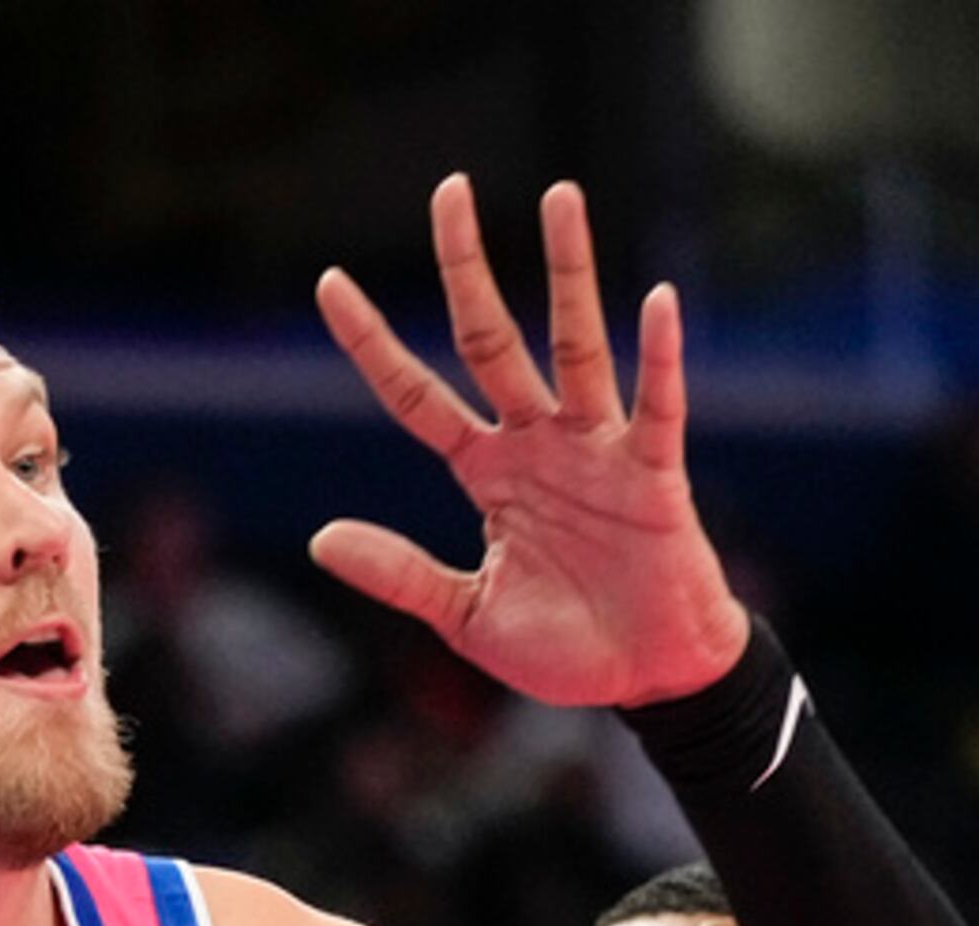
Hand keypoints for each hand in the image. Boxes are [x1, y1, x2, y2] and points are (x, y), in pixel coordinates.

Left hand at [312, 175, 750, 708]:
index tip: (329, 282)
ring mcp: (596, 452)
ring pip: (575, 346)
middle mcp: (538, 445)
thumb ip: (400, 575)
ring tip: (560, 197)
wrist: (648, 682)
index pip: (417, 397)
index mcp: (488, 475)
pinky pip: (656, 406)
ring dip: (568, 273)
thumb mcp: (467, 616)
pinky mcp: (652, 474)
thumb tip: (321, 538)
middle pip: (492, 340)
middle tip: (450, 190)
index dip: (374, 343)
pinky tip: (656, 301)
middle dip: (466, 269)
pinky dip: (658, 358)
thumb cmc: (568, 651)